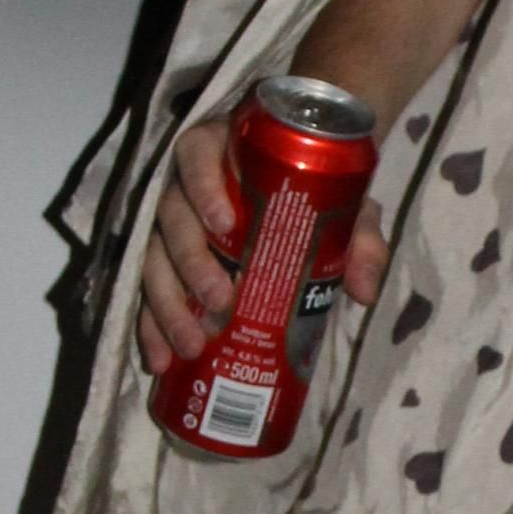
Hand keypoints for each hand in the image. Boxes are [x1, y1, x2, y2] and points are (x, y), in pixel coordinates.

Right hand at [134, 111, 389, 375]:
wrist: (301, 200)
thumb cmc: (316, 192)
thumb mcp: (343, 206)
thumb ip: (359, 239)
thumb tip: (364, 290)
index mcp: (220, 152)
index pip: (196, 155)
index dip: (204, 187)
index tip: (225, 223)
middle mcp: (184, 185)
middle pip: (172, 217)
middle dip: (191, 262)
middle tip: (220, 300)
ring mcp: (170, 226)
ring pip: (154, 259)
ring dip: (167, 305)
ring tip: (191, 345)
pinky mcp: (165, 264)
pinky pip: (148, 293)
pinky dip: (150, 328)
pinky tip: (160, 362)